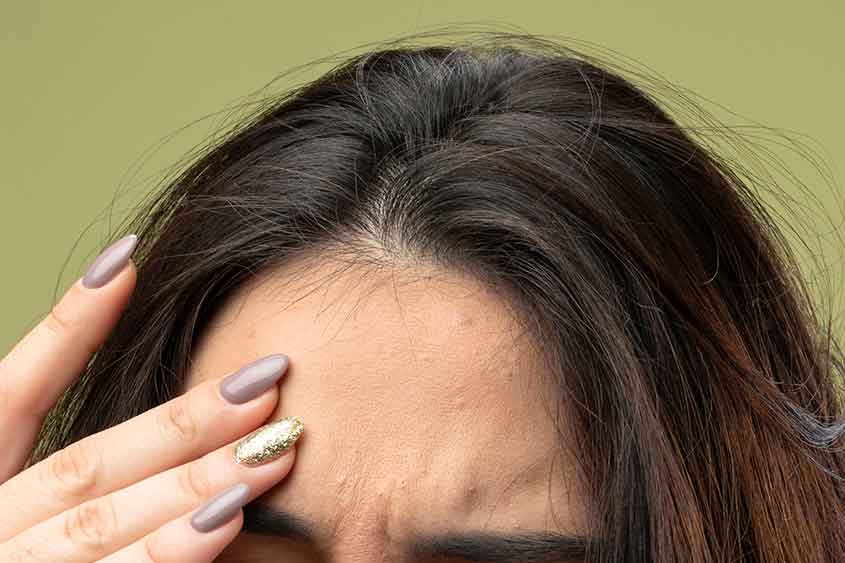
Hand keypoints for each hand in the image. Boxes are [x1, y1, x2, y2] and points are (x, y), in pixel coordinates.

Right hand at [0, 234, 301, 560]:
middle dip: (181, 424)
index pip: (11, 395)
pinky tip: (226, 526)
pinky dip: (169, 557)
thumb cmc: (25, 540)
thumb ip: (71, 466)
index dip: (66, 329)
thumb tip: (132, 344)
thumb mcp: (23, 497)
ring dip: (188, 485)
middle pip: (85, 467)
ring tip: (272, 451)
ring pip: (100, 528)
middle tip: (270, 383)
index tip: (127, 264)